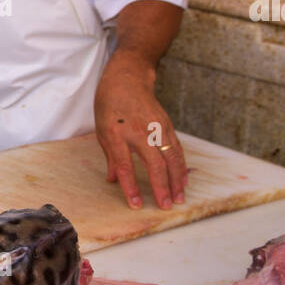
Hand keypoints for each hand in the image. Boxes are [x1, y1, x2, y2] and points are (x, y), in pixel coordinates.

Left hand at [94, 50, 187, 210]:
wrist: (128, 78)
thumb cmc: (110, 105)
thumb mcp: (101, 130)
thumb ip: (110, 157)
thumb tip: (114, 181)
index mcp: (117, 134)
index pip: (125, 166)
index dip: (131, 187)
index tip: (137, 204)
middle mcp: (139, 132)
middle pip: (154, 164)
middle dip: (161, 187)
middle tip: (166, 206)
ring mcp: (156, 128)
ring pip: (171, 157)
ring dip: (176, 180)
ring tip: (179, 198)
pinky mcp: (167, 125)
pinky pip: (176, 149)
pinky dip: (181, 166)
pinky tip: (183, 180)